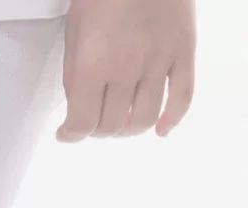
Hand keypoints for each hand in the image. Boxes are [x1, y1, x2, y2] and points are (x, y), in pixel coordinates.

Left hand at [58, 0, 195, 141]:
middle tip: (93, 123)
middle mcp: (126, 66)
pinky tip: (161, 129)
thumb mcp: (74, 31)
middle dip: (97, 131)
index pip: (81, 123)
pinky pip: (182, 97)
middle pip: (111, 126)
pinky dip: (172, 120)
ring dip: (128, 130)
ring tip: (120, 124)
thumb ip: (74, 73)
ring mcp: (158, 60)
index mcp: (93, 62)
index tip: (66, 133)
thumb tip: (76, 106)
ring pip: (143, 120)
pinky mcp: (183, 51)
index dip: (71, 134)